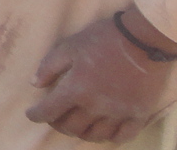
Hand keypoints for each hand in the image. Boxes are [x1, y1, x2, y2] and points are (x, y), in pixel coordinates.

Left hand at [26, 9, 176, 143]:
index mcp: (76, 89)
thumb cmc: (103, 39)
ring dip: (81, 132)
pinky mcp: (139, 115)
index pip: (48, 112)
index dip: (36, 115)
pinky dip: (110, 137)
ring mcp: (118, 113)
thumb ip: (49, 67)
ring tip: (78, 124)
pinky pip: (122, 137)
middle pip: (70, 127)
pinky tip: (105, 131)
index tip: (32, 114)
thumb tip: (35, 84)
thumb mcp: (69, 46)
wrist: (144, 39)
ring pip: (94, 135)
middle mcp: (95, 106)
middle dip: (57, 124)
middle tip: (55, 116)